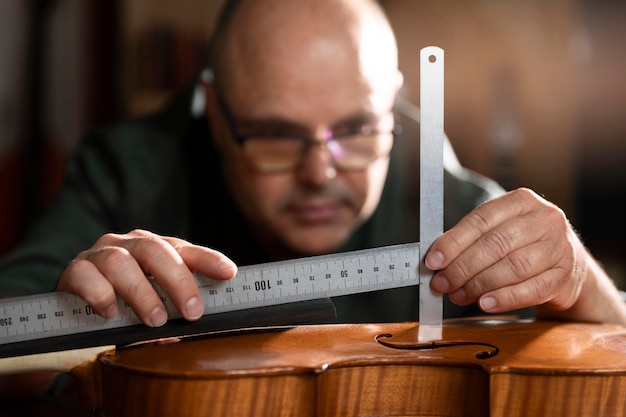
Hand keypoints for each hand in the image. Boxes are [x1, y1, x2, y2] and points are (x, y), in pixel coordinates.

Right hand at [57, 230, 237, 326]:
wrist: (73, 318)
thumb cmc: (124, 308)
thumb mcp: (155, 305)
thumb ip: (176, 306)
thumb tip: (204, 319)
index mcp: (153, 248)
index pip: (184, 248)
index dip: (207, 259)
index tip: (229, 273)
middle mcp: (127, 244)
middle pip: (155, 250)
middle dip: (178, 281)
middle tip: (192, 312)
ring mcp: (98, 255)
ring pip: (121, 262)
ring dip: (141, 292)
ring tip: (156, 320)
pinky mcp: (73, 271)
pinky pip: (86, 276)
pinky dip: (101, 295)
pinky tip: (110, 314)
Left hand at [425, 188, 625, 323]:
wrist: (569, 268)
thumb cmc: (524, 247)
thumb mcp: (501, 232)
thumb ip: (471, 241)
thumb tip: (436, 261)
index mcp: (522, 201)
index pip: (481, 220)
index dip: (453, 242)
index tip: (432, 261)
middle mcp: (545, 219)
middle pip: (495, 244)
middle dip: (462, 267)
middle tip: (441, 284)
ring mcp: (560, 247)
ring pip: (513, 267)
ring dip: (479, 285)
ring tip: (458, 295)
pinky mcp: (567, 276)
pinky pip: (532, 289)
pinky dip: (504, 298)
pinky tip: (484, 304)